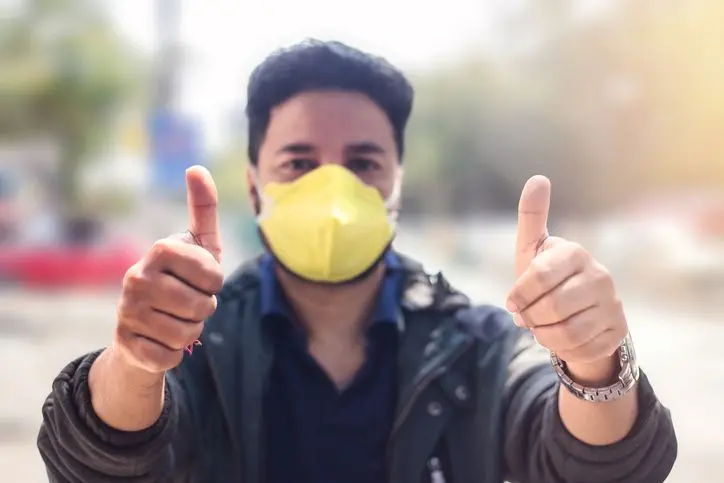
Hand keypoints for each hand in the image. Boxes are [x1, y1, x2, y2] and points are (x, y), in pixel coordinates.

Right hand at [113, 166, 223, 373]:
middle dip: (204, 310)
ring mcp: (127, 312)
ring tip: (174, 318)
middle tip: (187, 302)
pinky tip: (160, 339)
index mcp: (159, 250)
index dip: (215, 283)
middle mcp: (136, 278)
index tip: (200, 280)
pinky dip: (174, 353)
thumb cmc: (182, 278)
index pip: (214, 276)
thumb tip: (197, 168)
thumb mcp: (199, 244)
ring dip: (190, 331)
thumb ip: (203, 208)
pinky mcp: (126, 345)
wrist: (145, 325)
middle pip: (203, 307)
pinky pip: (172, 357)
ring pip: (189, 334)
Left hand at [505, 176, 627, 383]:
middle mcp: (600, 275)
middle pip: (551, 307)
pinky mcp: (618, 329)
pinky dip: (561, 349)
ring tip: (541, 327)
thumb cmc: (547, 278)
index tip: (512, 303)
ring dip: (544, 335)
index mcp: (574, 252)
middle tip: (527, 318)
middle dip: (530, 317)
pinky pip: (581, 348)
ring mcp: (612, 303)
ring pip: (566, 331)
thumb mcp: (532, 250)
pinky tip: (560, 338)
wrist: (577, 314)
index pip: (537, 276)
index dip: (519, 295)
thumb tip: (538, 178)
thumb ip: (531, 217)